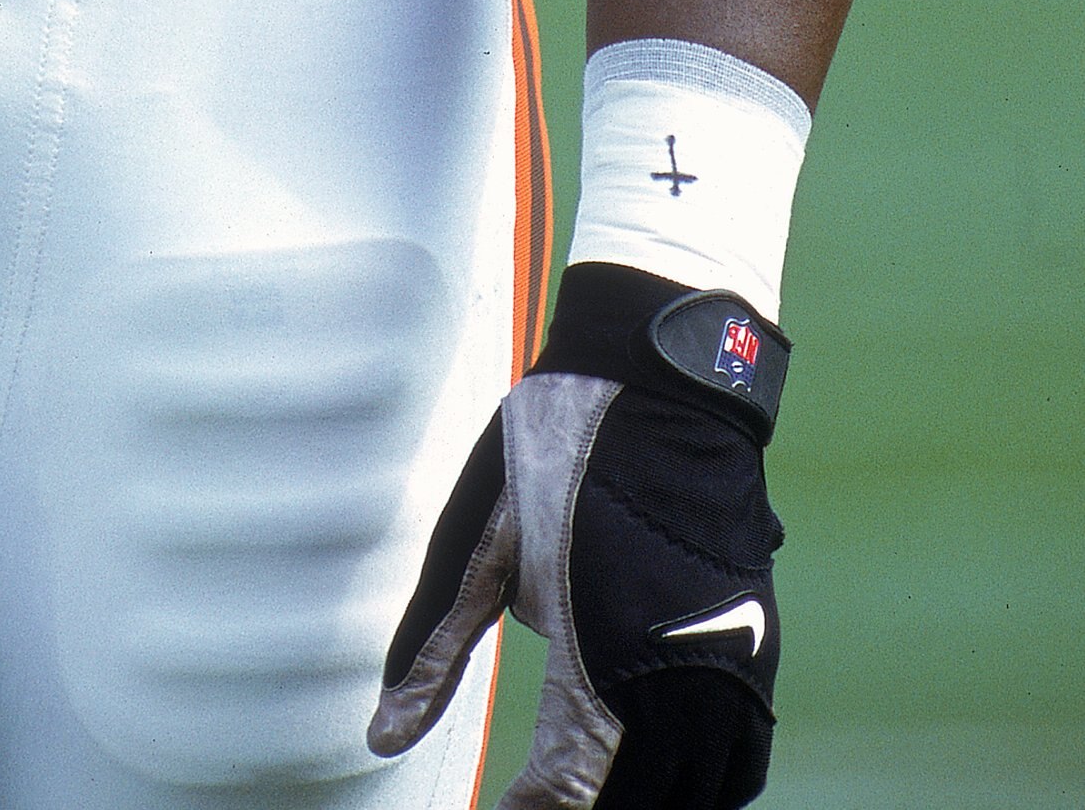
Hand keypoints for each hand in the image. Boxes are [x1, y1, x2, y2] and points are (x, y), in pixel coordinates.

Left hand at [369, 262, 786, 809]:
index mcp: (601, 651)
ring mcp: (731, 663)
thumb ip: (433, 647)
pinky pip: (741, 758)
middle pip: (636, 802)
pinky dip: (702, 787)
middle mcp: (679, 673)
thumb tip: (382, 736)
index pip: (564, 789)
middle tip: (523, 802)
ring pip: (701, 793)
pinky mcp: (758, 644)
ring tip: (582, 793)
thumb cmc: (560, 444)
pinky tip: (656, 778)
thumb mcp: (480, 538)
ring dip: (643, 801)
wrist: (666, 373)